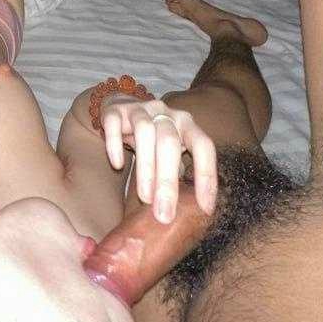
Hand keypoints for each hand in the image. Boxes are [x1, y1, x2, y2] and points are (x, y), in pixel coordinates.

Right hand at [100, 93, 216, 221]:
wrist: (121, 107)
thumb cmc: (152, 139)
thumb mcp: (170, 152)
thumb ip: (178, 172)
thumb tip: (186, 214)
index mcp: (187, 125)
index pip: (204, 146)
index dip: (207, 176)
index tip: (205, 209)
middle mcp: (167, 113)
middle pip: (170, 143)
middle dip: (168, 181)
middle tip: (164, 214)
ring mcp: (141, 109)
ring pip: (145, 133)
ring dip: (145, 168)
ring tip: (144, 198)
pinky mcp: (115, 110)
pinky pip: (115, 124)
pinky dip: (115, 145)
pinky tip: (117, 165)